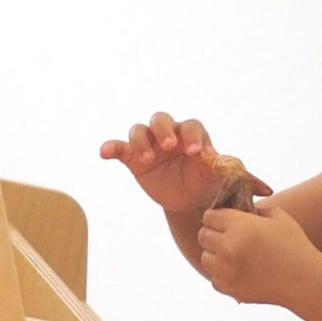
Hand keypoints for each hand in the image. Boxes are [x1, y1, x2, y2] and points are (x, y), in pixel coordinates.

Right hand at [100, 112, 221, 212]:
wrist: (187, 200)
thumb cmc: (203, 183)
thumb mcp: (214, 178)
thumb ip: (218, 166)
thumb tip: (217, 160)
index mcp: (191, 135)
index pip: (191, 126)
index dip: (192, 136)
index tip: (195, 153)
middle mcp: (169, 134)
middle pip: (161, 120)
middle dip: (163, 130)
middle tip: (169, 146)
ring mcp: (149, 145)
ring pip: (139, 131)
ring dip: (141, 141)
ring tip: (148, 159)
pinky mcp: (133, 158)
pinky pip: (119, 148)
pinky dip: (110, 147)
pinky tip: (104, 152)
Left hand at [199, 202, 318, 305]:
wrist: (305, 280)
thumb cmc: (295, 246)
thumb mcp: (279, 217)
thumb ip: (256, 210)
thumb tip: (241, 211)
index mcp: (240, 226)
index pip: (209, 216)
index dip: (217, 217)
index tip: (224, 222)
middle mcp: (229, 247)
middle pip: (203, 236)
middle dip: (213, 234)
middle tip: (227, 238)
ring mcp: (227, 270)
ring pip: (205, 258)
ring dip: (215, 256)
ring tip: (232, 256)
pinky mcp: (230, 289)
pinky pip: (214, 279)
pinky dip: (223, 275)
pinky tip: (238, 272)